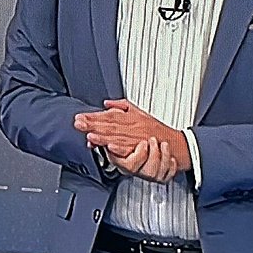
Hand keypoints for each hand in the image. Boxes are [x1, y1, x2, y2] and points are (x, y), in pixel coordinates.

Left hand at [75, 99, 190, 178]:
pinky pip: (129, 149)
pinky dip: (119, 148)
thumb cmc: (156, 129)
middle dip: (92, 124)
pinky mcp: (142, 149)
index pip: (108, 116)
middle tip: (79, 124)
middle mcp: (132, 126)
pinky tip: (108, 147)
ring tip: (88, 135)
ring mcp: (136, 138)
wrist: (173, 143)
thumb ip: (122, 106)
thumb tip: (107, 103)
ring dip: (101, 136)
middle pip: (109, 125)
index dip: (93, 117)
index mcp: (130, 117)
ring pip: (117, 137)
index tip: (80, 117)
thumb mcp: (139, 112)